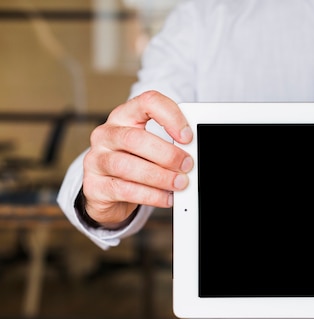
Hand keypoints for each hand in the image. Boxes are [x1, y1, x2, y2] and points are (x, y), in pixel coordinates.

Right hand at [82, 90, 193, 227]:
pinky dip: (151, 195)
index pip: (147, 102)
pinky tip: (166, 197)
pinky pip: (125, 190)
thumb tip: (194, 155)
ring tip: (180, 183)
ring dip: (160, 176)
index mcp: (124, 116)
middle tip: (187, 165)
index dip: (170, 116)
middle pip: (135, 138)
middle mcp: (106, 134)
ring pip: (127, 166)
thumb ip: (169, 145)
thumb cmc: (134, 162)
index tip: (187, 136)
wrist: (106, 192)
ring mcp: (96, 159)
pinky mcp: (95, 186)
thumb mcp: (150, 148)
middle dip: (167, 154)